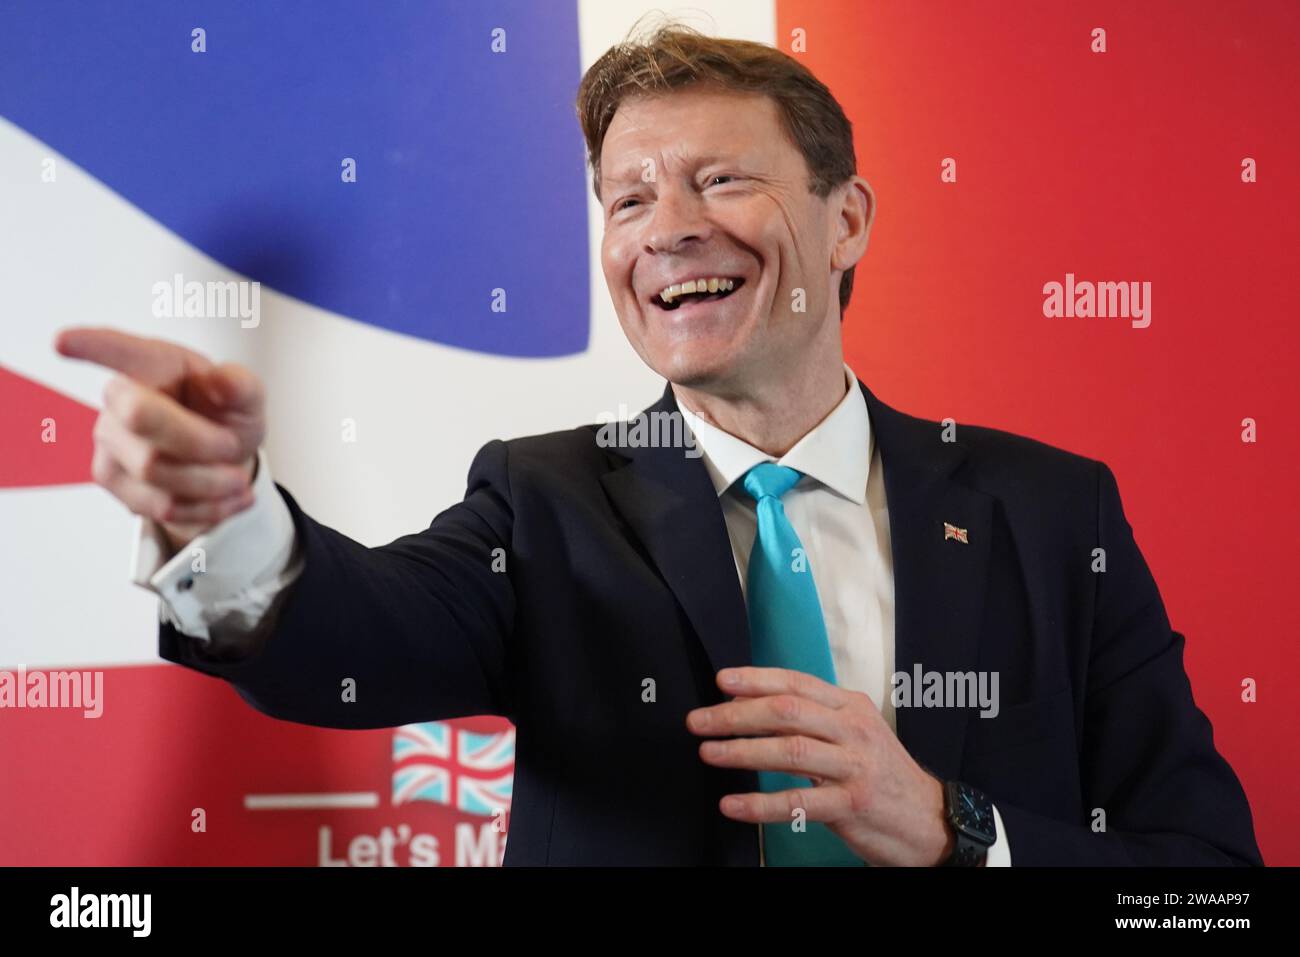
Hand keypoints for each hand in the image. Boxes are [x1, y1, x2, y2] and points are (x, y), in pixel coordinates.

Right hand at [54, 327, 265, 547]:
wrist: (223, 463)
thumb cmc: (225, 418)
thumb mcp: (248, 399)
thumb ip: (241, 386)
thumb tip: (222, 380)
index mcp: (155, 364)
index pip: (120, 350)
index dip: (92, 345)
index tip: (63, 341)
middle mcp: (120, 397)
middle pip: (141, 418)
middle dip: (201, 441)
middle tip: (232, 446)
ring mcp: (109, 439)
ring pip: (152, 470)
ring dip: (209, 482)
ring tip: (235, 478)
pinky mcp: (110, 478)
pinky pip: (157, 504)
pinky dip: (206, 507)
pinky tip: (227, 497)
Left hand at [687, 666, 953, 865]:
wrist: (930, 821)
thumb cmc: (882, 774)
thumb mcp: (856, 733)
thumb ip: (813, 718)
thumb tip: (752, 706)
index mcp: (851, 706)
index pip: (797, 684)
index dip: (757, 680)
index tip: (722, 681)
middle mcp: (854, 730)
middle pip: (787, 712)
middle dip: (737, 715)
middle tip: (699, 721)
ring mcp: (854, 767)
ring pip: (789, 751)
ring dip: (741, 751)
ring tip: (708, 753)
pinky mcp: (851, 805)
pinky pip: (798, 801)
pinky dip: (760, 804)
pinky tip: (733, 804)